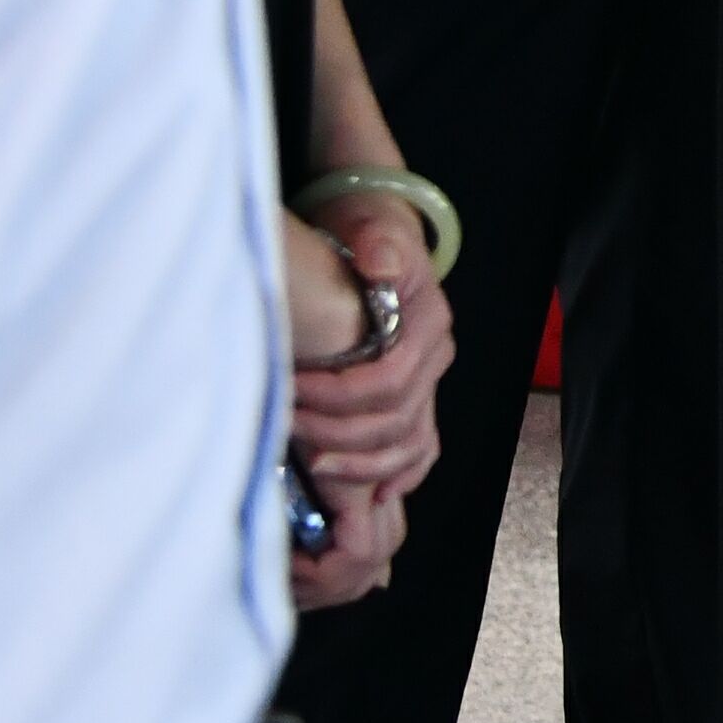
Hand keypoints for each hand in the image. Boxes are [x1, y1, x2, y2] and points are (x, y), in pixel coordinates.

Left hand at [278, 202, 450, 600]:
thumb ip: (379, 245)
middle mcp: (434, 357)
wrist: (375, 234)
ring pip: (408, 443)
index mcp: (428, 323)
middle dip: (339, 432)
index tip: (292, 389)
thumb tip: (380, 265)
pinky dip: (399, 473)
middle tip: (288, 425)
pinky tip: (374, 495)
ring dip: (361, 462)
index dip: (340, 395)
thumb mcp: (372, 227)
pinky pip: (419, 447)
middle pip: (396, 419)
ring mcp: (426, 380)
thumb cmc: (367, 232)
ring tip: (314, 463)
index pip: (390, 380)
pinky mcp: (412, 394)